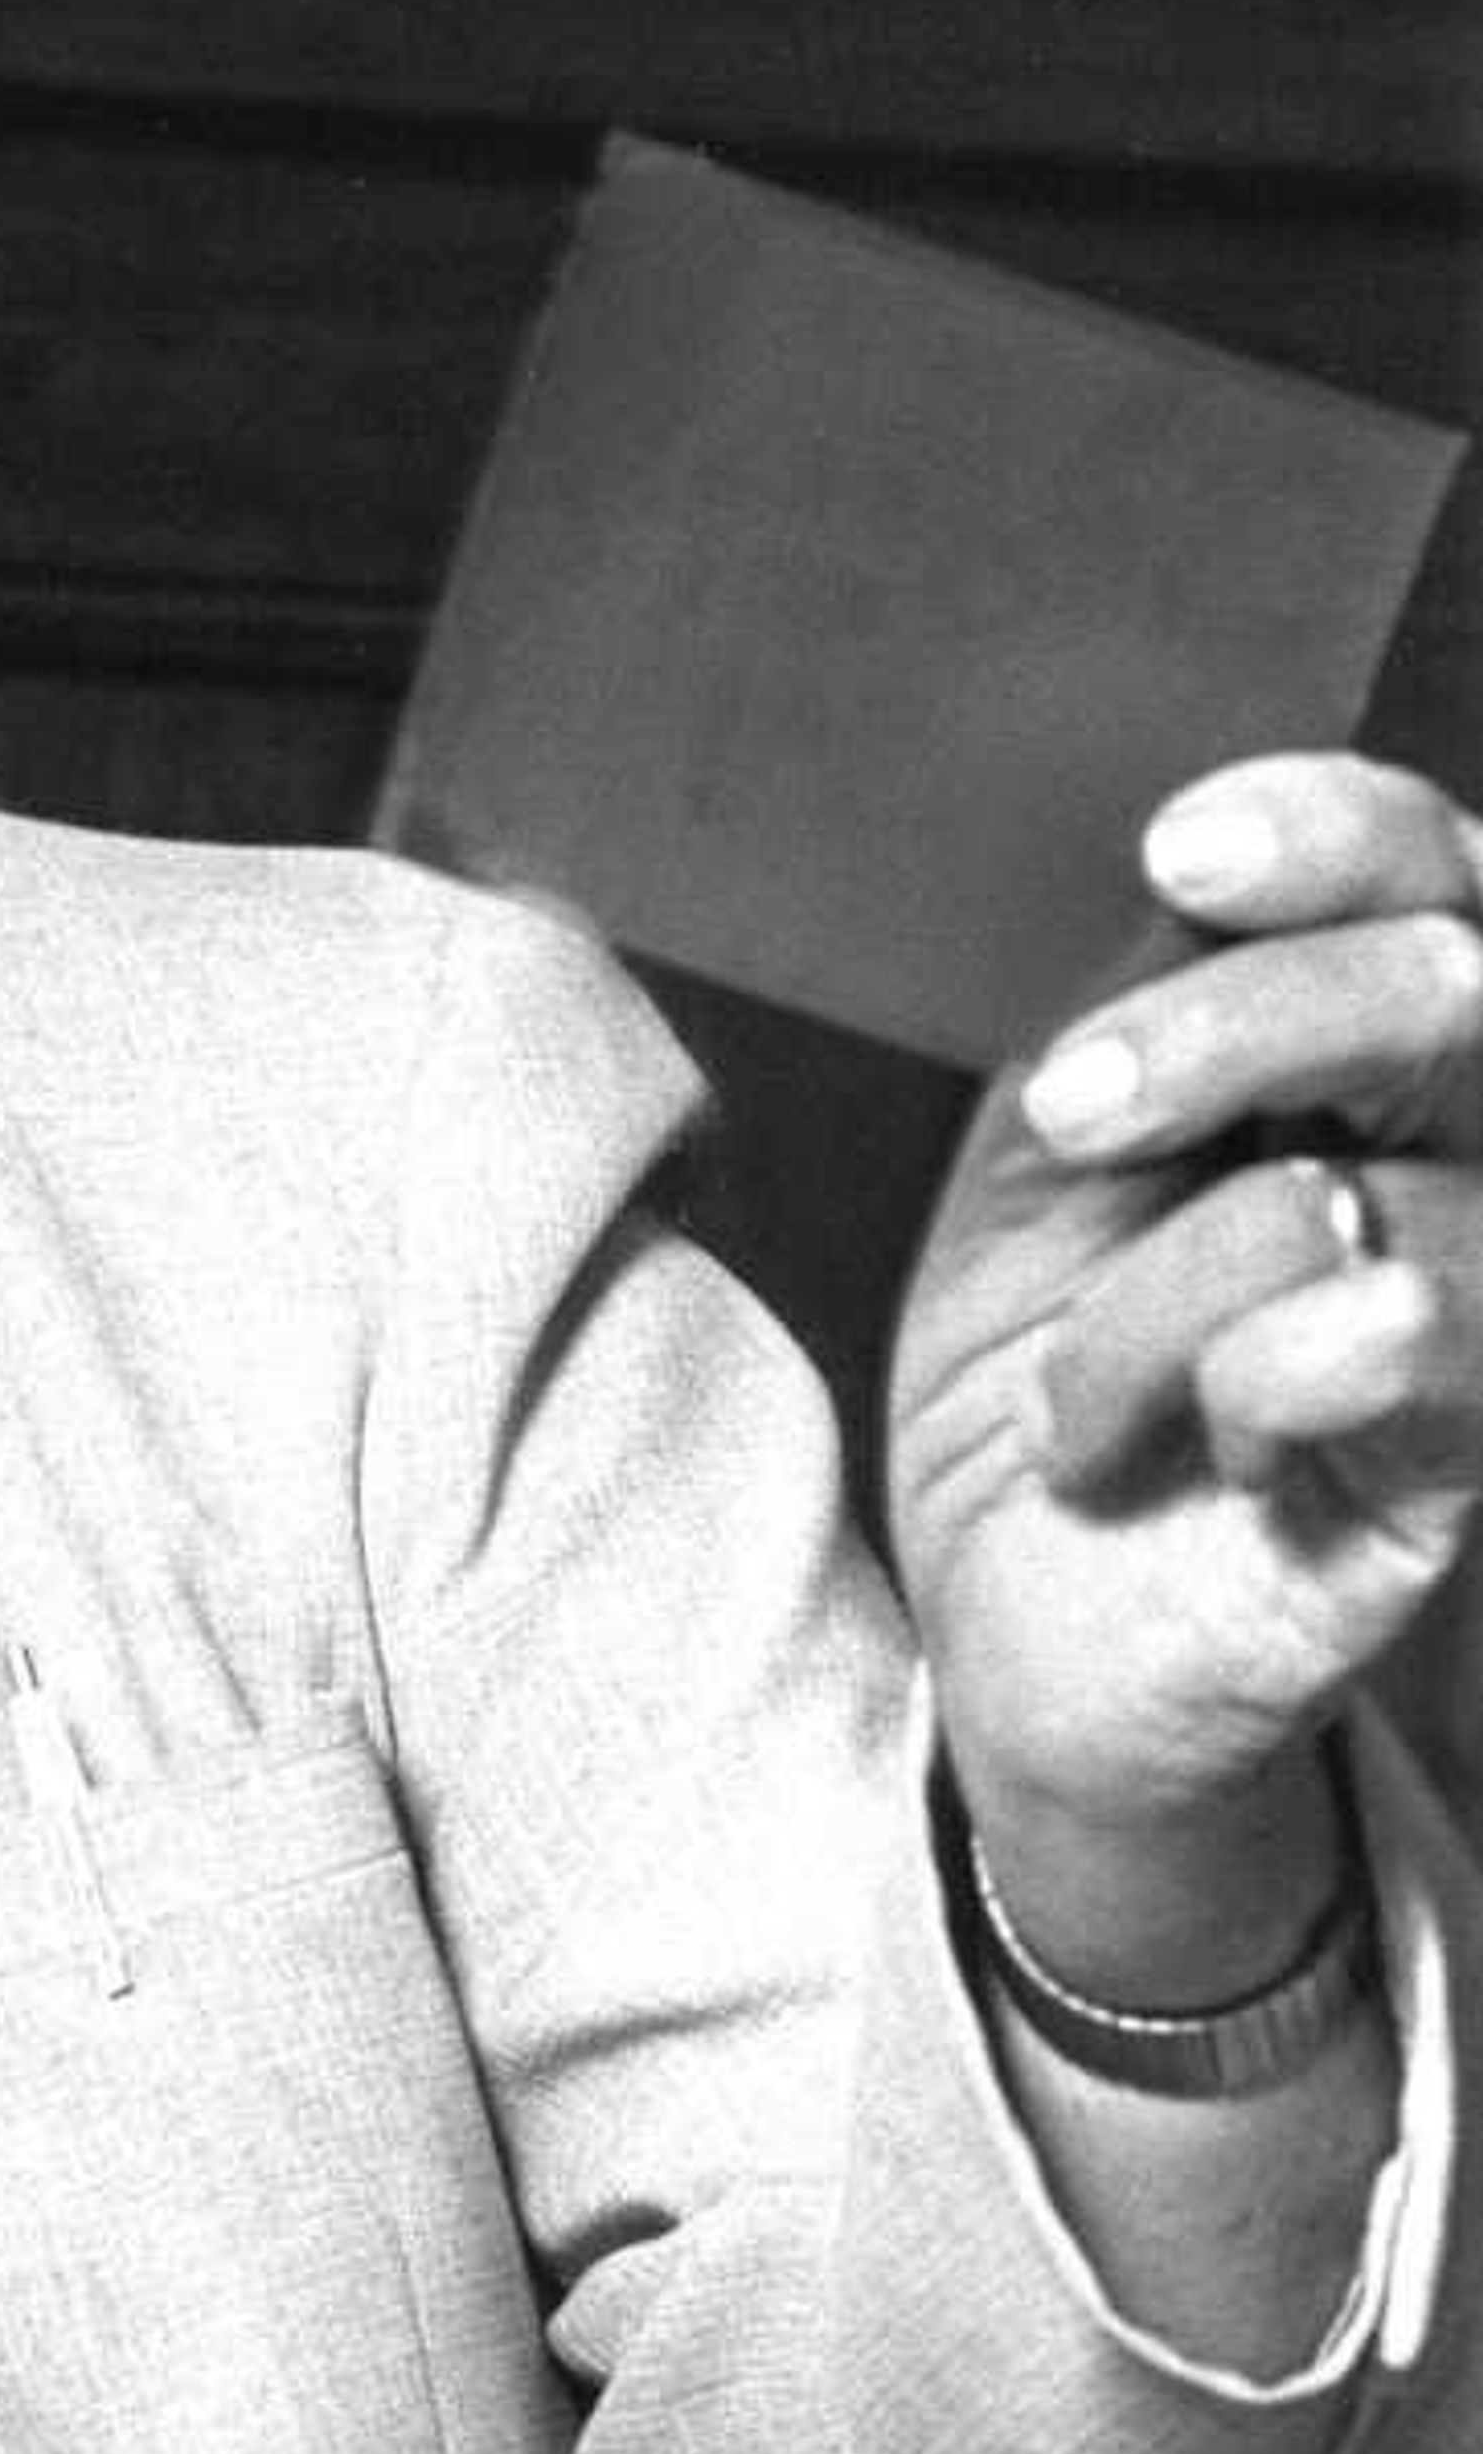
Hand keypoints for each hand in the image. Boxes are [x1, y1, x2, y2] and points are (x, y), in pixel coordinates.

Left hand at [887, 750, 1482, 1984]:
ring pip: (1374, 1196)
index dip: (1333, 833)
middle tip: (1077, 1112)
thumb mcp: (1044, 1169)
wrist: (1015, 1620)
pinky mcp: (1464, 1455)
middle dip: (1246, 1020)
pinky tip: (1207, 1437)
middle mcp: (1451, 1152)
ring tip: (1072, 1402)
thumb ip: (1128, 1016)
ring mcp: (1471, 1300)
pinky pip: (1416, 1336)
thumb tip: (1179, 884)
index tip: (1181, 853)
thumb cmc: (1043, 1367)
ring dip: (1164, 1293)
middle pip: (1451, 989)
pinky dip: (1260, 1374)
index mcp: (1353, 1046)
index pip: (1419, 875)